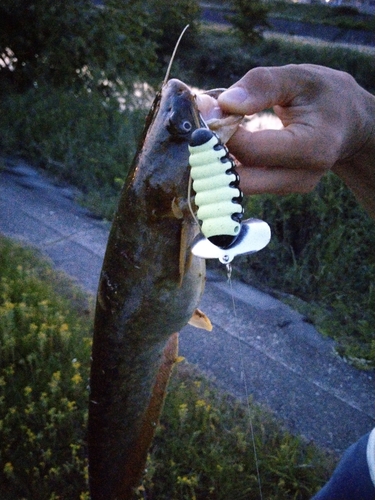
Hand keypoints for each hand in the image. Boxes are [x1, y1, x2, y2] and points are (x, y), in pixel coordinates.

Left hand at [217, 64, 374, 208]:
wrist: (346, 123)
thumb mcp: (299, 77)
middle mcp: (303, 177)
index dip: (222, 133)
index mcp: (313, 148)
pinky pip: (246, 182)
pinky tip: (228, 142)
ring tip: (217, 130)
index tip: (206, 109)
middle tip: (203, 126)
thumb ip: (263, 85)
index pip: (253, 151)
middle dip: (215, 155)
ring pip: (240, 184)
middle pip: (243, 179)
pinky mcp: (279, 189)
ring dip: (220, 160)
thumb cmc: (324, 96)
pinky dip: (230, 164)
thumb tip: (224, 103)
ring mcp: (290, 188)